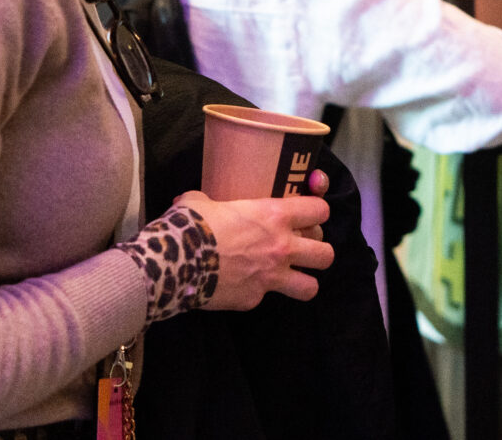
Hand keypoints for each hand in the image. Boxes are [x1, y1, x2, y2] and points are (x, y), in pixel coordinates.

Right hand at [178, 189, 334, 309]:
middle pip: (325, 255)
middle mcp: (281, 247)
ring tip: (290, 279)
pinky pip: (265, 298)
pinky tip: (239, 286)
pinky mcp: (253, 300)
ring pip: (310, 287)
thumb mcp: (203, 201)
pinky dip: (255, 293)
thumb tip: (195, 201)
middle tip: (302, 251)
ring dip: (302, 282)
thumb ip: (212, 202)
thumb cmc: (193, 223)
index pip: (320, 212)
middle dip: (319, 253)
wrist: (176, 261)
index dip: (317, 214)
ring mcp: (270, 277)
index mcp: (275, 215)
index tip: (309, 216)